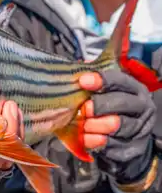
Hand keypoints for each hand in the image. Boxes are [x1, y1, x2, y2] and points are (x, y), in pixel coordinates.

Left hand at [79, 69, 156, 183]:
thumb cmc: (109, 112)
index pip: (119, 80)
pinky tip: (85, 138)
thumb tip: (77, 69)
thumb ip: (93, 83)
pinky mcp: (131, 148)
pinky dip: (94, 141)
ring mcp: (138, 129)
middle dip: (98, 105)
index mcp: (133, 89)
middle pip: (120, 103)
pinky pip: (111, 144)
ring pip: (117, 124)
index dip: (101, 80)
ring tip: (82, 125)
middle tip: (83, 109)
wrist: (123, 142)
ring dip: (94, 125)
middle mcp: (140, 108)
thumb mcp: (104, 94)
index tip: (83, 81)